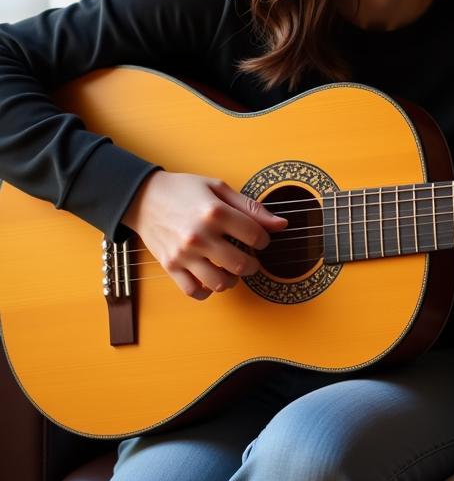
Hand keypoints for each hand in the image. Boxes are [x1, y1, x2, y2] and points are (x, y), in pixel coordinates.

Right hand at [122, 171, 285, 298]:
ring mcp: (184, 254)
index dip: (264, 239)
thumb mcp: (219, 189)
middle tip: (250, 259)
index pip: (255, 235)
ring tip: (232, 270)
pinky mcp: (170, 266)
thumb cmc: (185, 190)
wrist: (143, 198)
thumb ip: (252, 208)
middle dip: (253, 264)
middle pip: (241, 265)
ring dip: (232, 280)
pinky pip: (194, 291)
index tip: (259, 238)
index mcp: (215, 213)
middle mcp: (200, 236)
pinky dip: (207, 291)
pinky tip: (212, 278)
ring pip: (219, 283)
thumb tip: (282, 225)